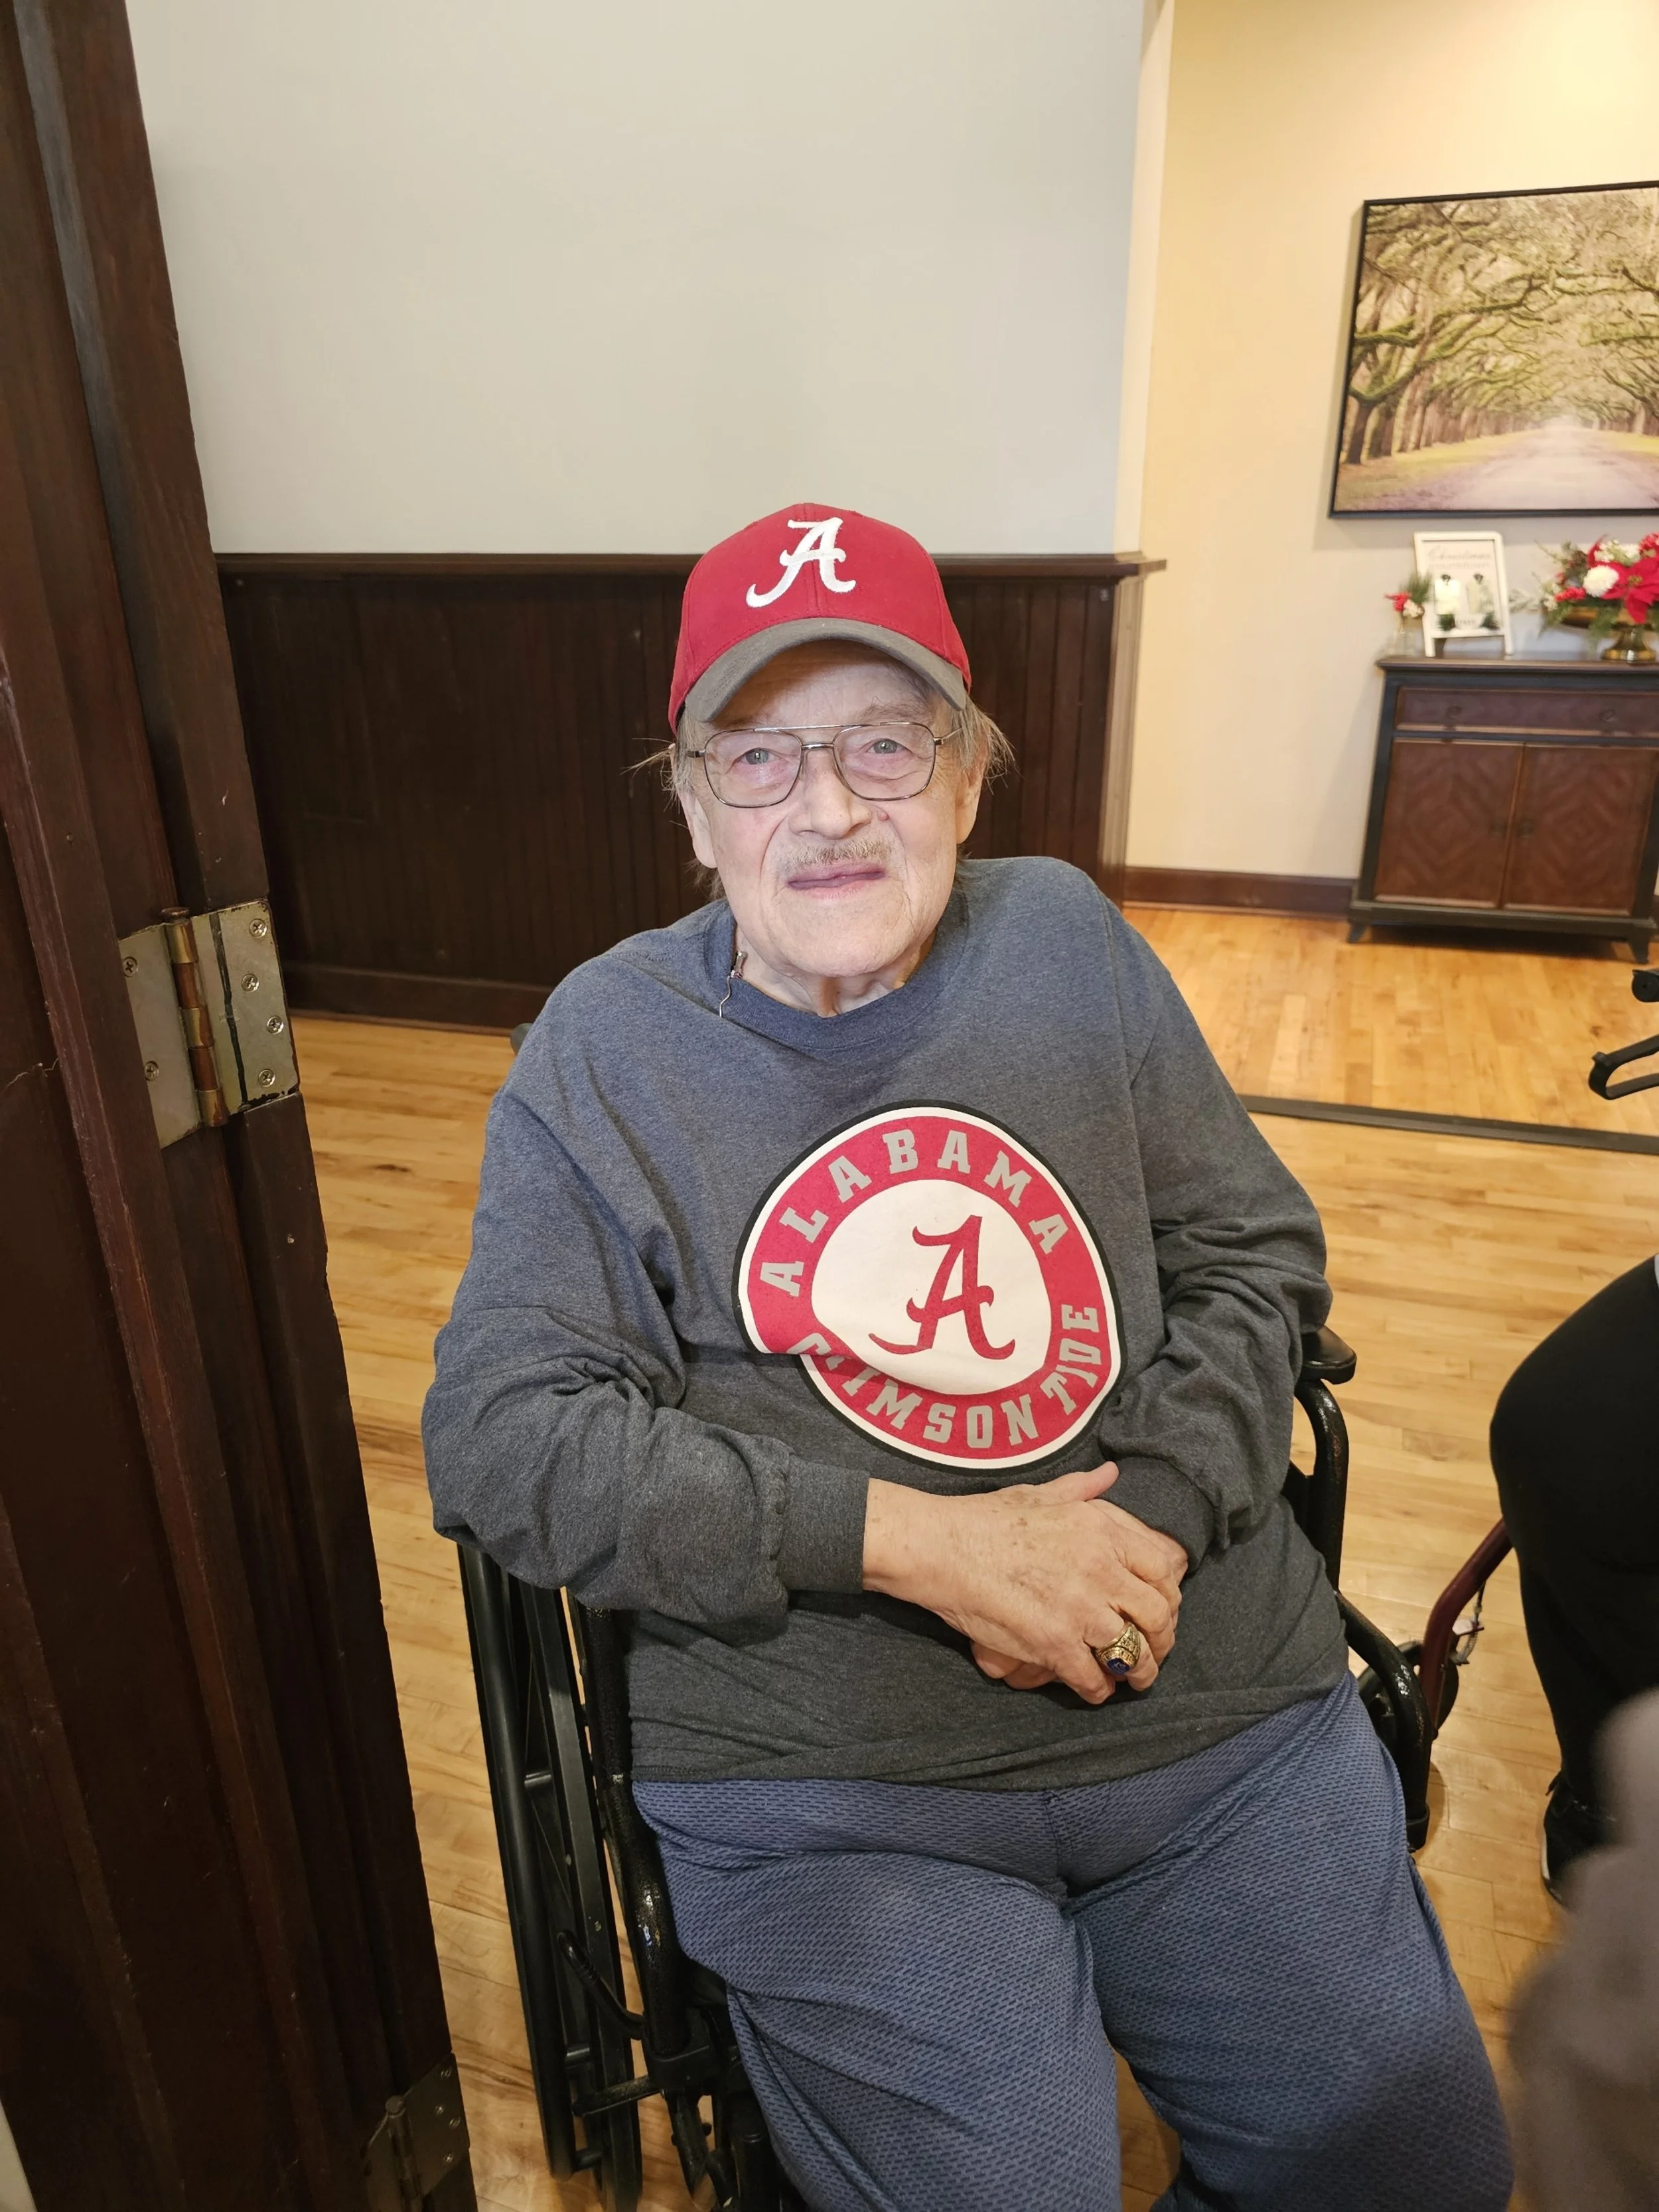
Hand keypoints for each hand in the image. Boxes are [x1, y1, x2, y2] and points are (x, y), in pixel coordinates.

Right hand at [862, 1462, 1187, 1704]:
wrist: (942, 1547)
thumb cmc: (986, 1518)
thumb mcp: (1041, 1493)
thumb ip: (1083, 1488)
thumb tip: (1110, 1472)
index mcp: (1101, 1530)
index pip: (1163, 1567)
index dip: (1169, 1593)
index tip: (1161, 1607)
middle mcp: (1100, 1569)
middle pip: (1158, 1614)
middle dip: (1162, 1638)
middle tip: (1153, 1649)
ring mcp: (1079, 1609)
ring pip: (1132, 1653)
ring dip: (1137, 1672)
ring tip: (1132, 1679)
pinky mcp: (1054, 1644)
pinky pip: (1094, 1678)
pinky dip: (1098, 1690)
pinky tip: (1094, 1689)